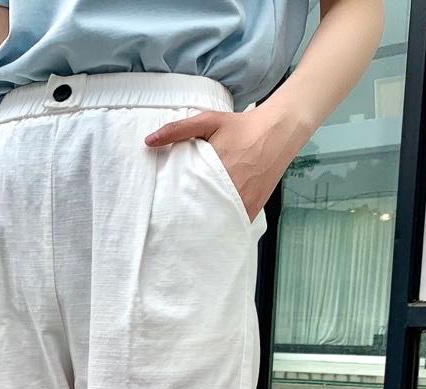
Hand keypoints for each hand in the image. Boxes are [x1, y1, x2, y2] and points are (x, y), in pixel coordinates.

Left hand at [144, 101, 312, 219]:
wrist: (277, 132)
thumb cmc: (241, 127)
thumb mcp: (208, 121)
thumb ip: (177, 130)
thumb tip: (147, 141)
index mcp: (213, 169)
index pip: (185, 195)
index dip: (173, 204)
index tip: (162, 210)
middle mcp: (228, 189)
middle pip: (199, 212)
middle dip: (185, 218)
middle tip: (170, 224)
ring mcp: (241, 201)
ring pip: (215, 223)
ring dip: (202, 226)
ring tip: (187, 230)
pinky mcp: (251, 208)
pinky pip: (232, 225)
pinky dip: (222, 227)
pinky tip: (210, 230)